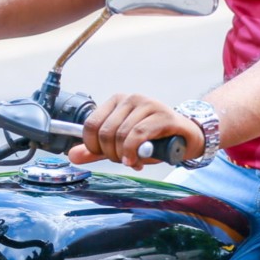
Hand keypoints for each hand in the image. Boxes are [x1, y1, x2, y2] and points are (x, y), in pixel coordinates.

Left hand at [69, 94, 204, 169]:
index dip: (93, 147)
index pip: (90, 125)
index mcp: (117, 101)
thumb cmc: (154, 139)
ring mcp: (148, 104)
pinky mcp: (163, 115)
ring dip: (124, 155)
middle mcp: (131, 99)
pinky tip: (135, 160)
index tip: (106, 155)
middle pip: (105, 133)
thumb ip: (97, 151)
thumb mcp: (121, 146)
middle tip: (124, 160)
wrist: (187, 137)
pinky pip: (138, 135)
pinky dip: (133, 151)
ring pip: (121, 135)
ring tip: (133, 160)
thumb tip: (72, 155)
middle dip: (111, 154)